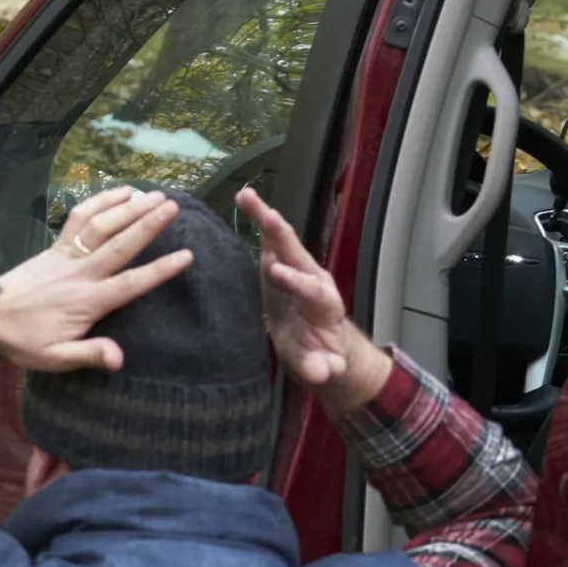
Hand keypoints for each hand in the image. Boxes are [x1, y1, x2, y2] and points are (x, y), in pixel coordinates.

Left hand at [0, 187, 193, 371]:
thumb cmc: (23, 342)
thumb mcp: (54, 359)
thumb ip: (88, 355)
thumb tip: (119, 359)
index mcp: (86, 301)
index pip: (130, 284)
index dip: (159, 270)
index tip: (186, 256)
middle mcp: (80, 273)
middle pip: (118, 244)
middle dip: (147, 224)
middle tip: (172, 206)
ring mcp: (66, 256)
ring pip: (99, 225)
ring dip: (126, 207)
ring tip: (154, 194)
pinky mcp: (55, 247)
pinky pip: (78, 219)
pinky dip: (98, 202)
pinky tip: (120, 192)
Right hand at [234, 187, 390, 413]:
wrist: (320, 345)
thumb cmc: (320, 357)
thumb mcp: (322, 366)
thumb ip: (322, 367)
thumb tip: (322, 371)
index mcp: (324, 305)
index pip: (311, 290)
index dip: (296, 281)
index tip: (277, 272)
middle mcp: (313, 279)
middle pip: (299, 254)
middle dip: (283, 236)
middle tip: (267, 217)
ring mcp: (296, 269)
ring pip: (282, 240)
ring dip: (265, 217)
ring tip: (245, 195)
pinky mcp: (279, 266)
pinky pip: (269, 240)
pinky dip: (258, 219)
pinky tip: (243, 198)